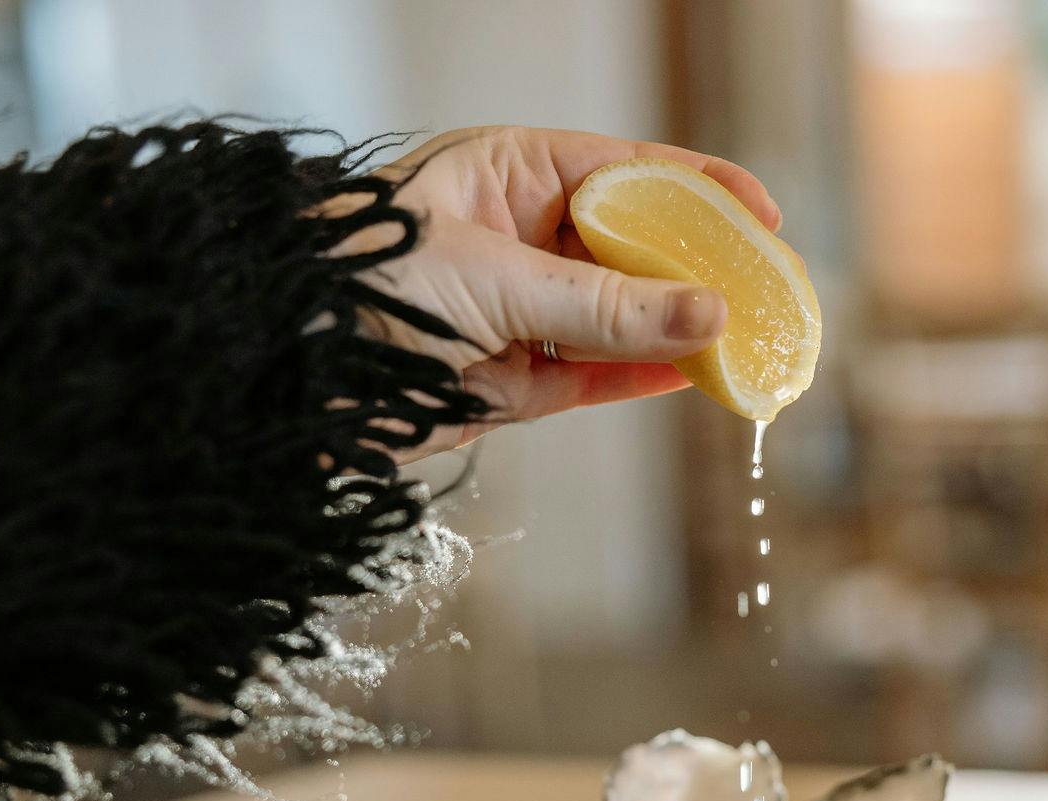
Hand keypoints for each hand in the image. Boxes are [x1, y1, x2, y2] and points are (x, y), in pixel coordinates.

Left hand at [335, 126, 780, 458]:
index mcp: (506, 174)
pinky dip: (643, 376)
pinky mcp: (508, 381)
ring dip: (681, 330)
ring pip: (620, 317)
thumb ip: (606, 307)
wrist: (278, 379)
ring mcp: (516, 311)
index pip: (626, 172)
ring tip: (751, 339)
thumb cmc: (358, 289)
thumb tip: (709, 315)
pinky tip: (696, 373)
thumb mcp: (494, 284)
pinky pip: (594, 374)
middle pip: (633, 248)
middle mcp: (516, 237)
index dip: (699, 190)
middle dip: (700, 269)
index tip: (763, 216)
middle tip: (770, 289)